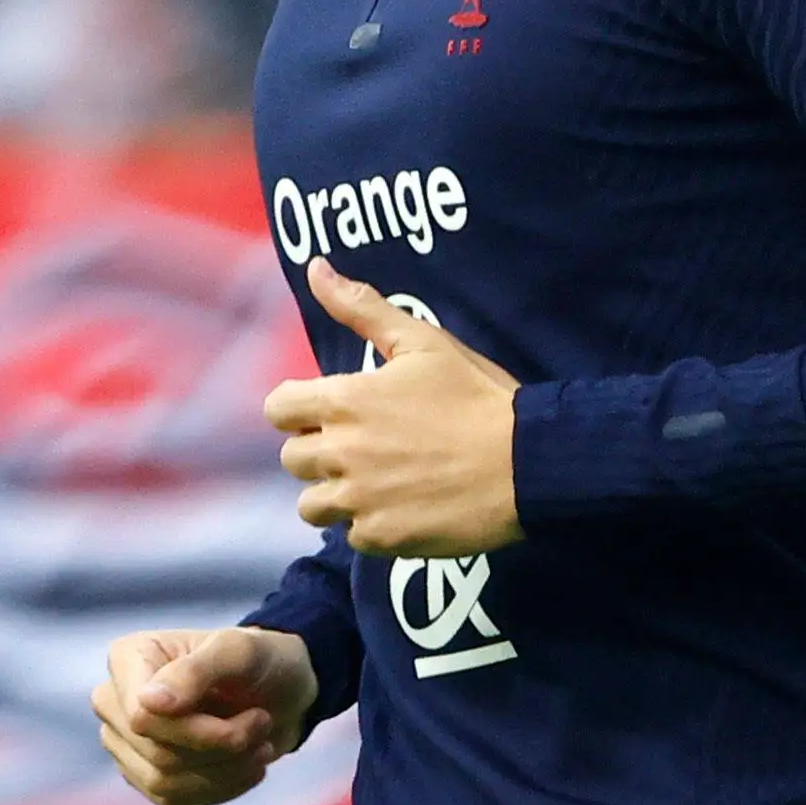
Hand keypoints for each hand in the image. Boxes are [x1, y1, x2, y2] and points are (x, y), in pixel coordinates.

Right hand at [93, 625, 318, 804]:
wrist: (277, 688)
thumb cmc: (256, 659)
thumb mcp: (237, 651)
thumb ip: (195, 671)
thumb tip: (147, 703)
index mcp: (127, 658)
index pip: (142, 718)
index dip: (196, 729)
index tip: (258, 716)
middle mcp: (115, 701)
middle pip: (156, 752)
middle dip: (222, 746)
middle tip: (265, 723)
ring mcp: (125, 742)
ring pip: (163, 782)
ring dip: (226, 770)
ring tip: (263, 745)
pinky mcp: (144, 774)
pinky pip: (172, 799)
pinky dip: (221, 788)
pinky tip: (250, 767)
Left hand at [263, 259, 522, 558]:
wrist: (528, 462)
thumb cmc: (476, 394)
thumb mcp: (421, 340)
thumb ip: (361, 306)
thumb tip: (315, 267)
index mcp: (345, 401)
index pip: (278, 409)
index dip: (299, 408)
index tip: (330, 410)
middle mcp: (342, 453)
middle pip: (293, 459)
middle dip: (319, 450)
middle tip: (363, 443)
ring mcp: (359, 500)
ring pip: (312, 504)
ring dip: (335, 492)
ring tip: (376, 479)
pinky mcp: (381, 538)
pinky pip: (351, 535)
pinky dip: (369, 522)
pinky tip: (402, 504)